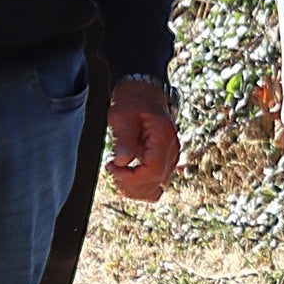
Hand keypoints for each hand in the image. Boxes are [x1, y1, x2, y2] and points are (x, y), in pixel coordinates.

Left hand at [106, 79, 179, 202]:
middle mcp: (172, 150)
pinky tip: (125, 177)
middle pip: (155, 183)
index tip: (112, 166)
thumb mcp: (122, 114)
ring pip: (155, 190)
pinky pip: (154, 186)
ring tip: (117, 172)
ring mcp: (170, 159)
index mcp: (164, 136)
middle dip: (129, 184)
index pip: (153, 170)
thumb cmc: (132, 101)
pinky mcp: (163, 164)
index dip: (131, 177)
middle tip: (111, 168)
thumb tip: (121, 162)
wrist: (143, 94)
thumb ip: (123, 139)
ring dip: (133, 189)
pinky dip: (139, 188)